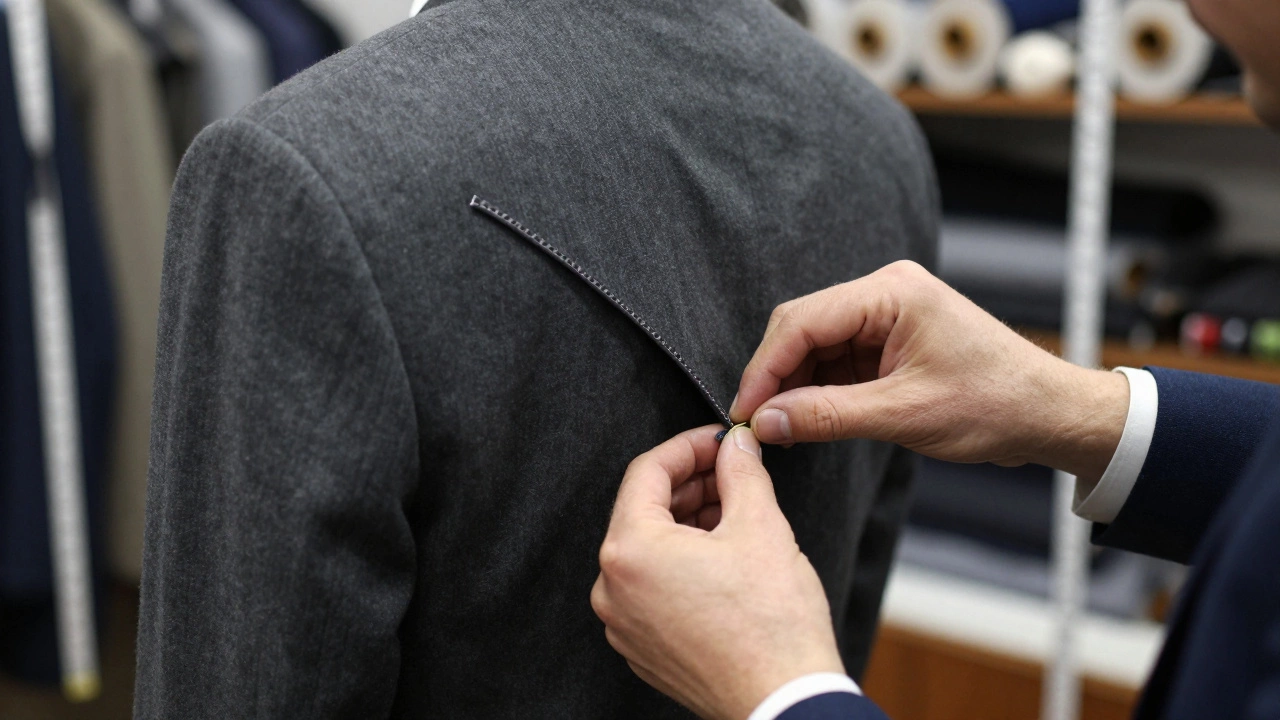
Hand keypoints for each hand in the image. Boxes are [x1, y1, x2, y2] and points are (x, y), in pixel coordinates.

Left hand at [591, 425, 843, 719]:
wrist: (783, 702)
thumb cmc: (771, 625)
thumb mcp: (761, 526)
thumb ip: (741, 471)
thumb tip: (736, 445)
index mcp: (630, 550)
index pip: (647, 472)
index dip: (688, 447)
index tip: (719, 441)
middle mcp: (612, 588)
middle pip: (644, 511)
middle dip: (692, 486)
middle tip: (734, 473)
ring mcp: (624, 623)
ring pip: (649, 551)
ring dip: (688, 524)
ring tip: (735, 515)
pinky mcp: (642, 648)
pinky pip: (653, 588)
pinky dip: (682, 564)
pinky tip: (723, 560)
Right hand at [730, 261, 1128, 485]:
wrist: (1050, 414)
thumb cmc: (996, 404)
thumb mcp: (904, 415)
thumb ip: (828, 415)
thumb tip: (767, 422)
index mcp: (892, 292)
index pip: (803, 321)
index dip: (765, 368)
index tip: (745, 411)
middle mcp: (886, 291)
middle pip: (803, 326)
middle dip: (775, 375)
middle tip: (756, 423)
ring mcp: (888, 314)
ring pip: (816, 344)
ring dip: (795, 384)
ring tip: (779, 427)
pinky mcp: (891, 339)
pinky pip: (838, 358)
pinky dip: (818, 388)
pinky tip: (807, 417)